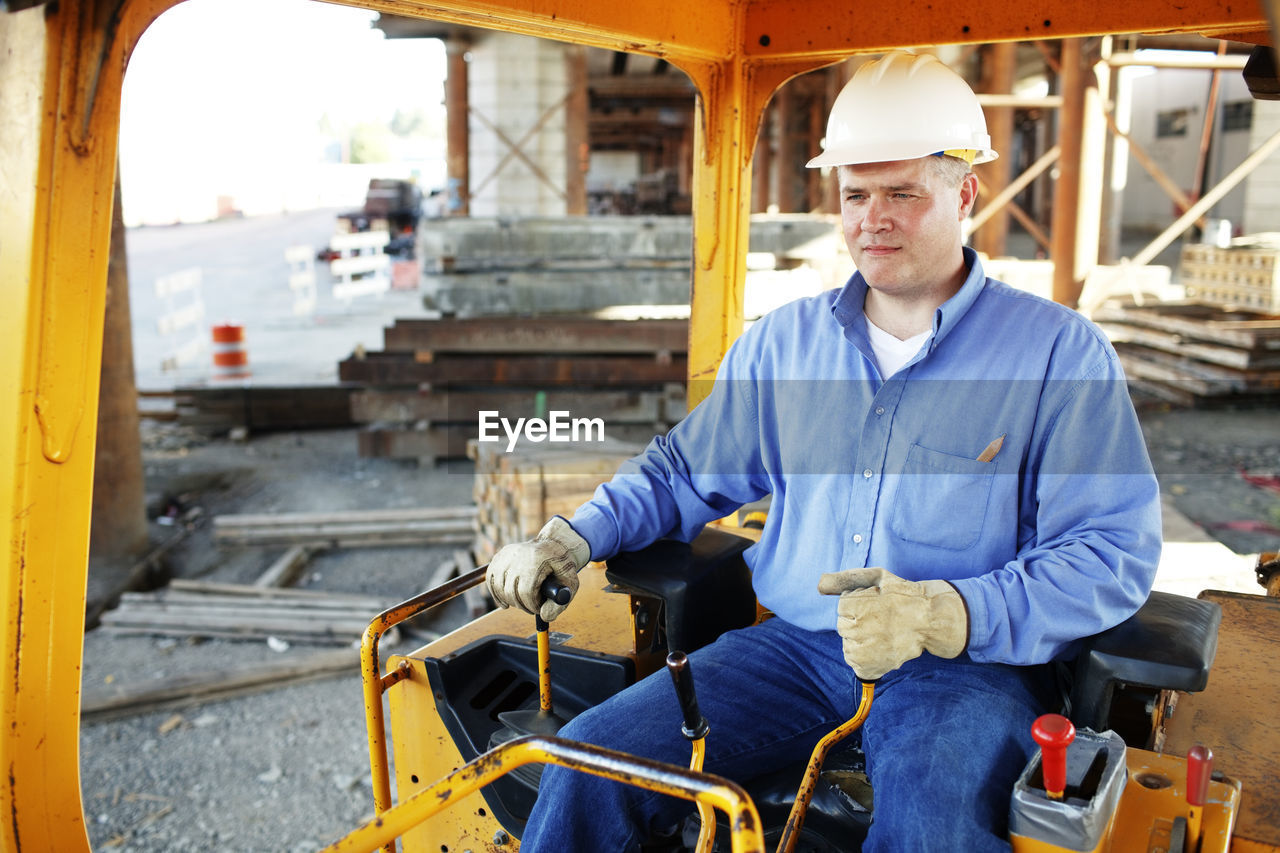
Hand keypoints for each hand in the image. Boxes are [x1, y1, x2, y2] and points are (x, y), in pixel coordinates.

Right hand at [486, 517, 590, 621]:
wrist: (554, 544)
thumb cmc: (562, 566)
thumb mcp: (570, 584)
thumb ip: (560, 603)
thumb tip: (544, 616)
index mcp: (538, 559)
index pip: (526, 591)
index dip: (532, 605)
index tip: (538, 608)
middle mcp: (519, 554)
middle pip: (511, 591)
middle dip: (522, 605)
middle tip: (531, 608)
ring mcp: (507, 554)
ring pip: (499, 586)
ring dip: (509, 600)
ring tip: (522, 602)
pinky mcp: (500, 555)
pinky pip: (490, 579)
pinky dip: (495, 593)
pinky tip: (504, 602)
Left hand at [817, 567, 967, 680]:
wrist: (929, 621)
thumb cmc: (902, 596)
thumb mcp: (876, 577)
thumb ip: (845, 579)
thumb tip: (819, 585)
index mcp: (859, 606)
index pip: (842, 606)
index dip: (858, 604)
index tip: (875, 604)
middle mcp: (860, 629)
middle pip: (842, 625)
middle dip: (857, 621)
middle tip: (879, 620)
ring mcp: (865, 650)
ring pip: (846, 643)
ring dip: (858, 639)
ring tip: (880, 634)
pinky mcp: (870, 666)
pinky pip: (852, 661)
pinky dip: (861, 656)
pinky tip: (877, 647)